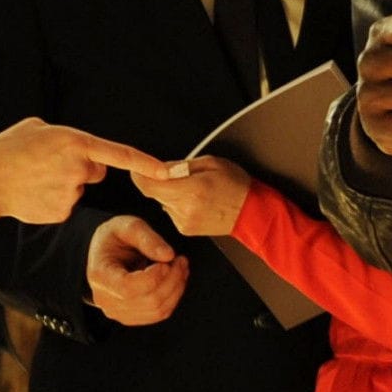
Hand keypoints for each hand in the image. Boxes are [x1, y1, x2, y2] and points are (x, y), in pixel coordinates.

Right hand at [0, 120, 158, 225]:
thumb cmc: (8, 149)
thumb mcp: (36, 127)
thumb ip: (63, 135)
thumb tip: (74, 144)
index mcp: (74, 142)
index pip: (120, 154)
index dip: (146, 164)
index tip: (168, 172)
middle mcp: (78, 168)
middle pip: (96, 171)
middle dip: (81, 169)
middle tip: (50, 165)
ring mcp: (71, 193)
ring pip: (79, 188)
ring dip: (64, 184)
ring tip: (36, 178)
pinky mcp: (62, 213)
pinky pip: (67, 204)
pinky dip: (54, 200)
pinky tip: (35, 194)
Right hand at [85, 213, 188, 326]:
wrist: (107, 252)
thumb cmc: (116, 237)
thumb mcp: (128, 226)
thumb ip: (148, 238)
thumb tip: (168, 255)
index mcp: (100, 275)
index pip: (129, 288)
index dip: (154, 276)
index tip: (167, 260)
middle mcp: (104, 299)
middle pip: (148, 301)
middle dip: (172, 280)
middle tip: (180, 260)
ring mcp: (117, 312)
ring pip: (157, 310)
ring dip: (176, 288)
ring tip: (180, 267)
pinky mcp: (130, 317)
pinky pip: (158, 314)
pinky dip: (173, 297)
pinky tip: (176, 279)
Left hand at [131, 154, 254, 239]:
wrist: (253, 213)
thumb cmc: (237, 186)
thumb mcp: (211, 163)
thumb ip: (180, 165)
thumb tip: (159, 167)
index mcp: (191, 190)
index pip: (149, 185)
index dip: (140, 175)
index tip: (138, 168)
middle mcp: (185, 208)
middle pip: (154, 193)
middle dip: (160, 181)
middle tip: (178, 174)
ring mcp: (184, 221)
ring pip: (163, 201)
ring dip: (171, 193)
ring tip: (194, 189)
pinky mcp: (185, 229)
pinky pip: (172, 211)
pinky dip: (178, 204)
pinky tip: (196, 201)